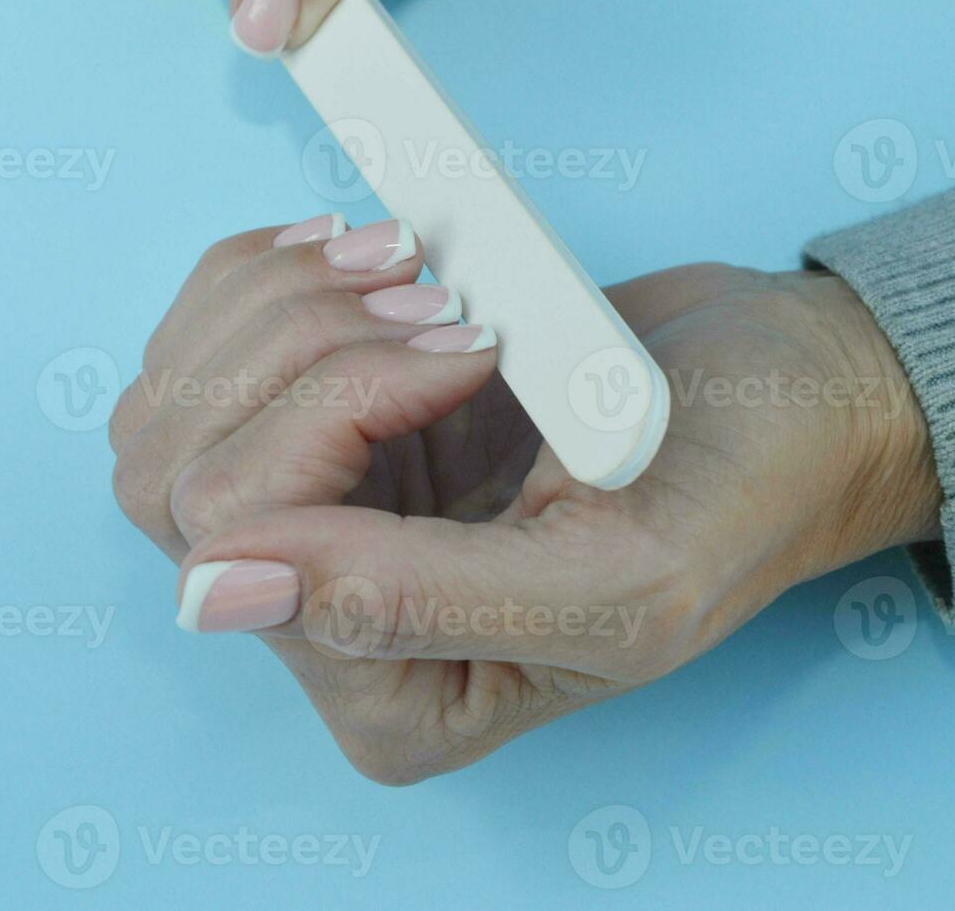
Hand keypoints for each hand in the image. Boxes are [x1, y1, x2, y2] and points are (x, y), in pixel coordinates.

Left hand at [110, 215, 942, 783]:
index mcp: (392, 699)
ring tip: (417, 265)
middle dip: (301, 339)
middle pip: (175, 466)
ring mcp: (314, 524)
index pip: (235, 532)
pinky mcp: (321, 436)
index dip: (339, 404)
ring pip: (173, 405)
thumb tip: (212, 595)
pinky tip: (365, 256)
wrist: (781, 390)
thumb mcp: (610, 576)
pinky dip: (270, 275)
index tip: (472, 346)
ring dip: (283, 301)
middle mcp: (325, 628)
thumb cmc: (734, 487)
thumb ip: (412, 604)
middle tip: (437, 291)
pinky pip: (206, 351)